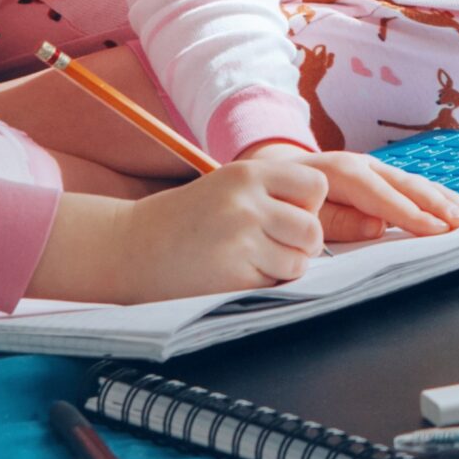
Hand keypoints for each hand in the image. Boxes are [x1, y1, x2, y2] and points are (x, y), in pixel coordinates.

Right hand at [31, 158, 330, 303]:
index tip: (286, 214)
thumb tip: (329, 218)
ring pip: (299, 262)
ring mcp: (240, 240)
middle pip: (313, 230)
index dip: (308, 206)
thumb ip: (274, 193)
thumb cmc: (186, 219)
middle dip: (300, 244)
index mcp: (248, 173)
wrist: (129, 247)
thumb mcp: (229, 187)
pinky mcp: (233, 277)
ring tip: (247, 259)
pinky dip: (261, 285)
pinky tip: (231, 274)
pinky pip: (274, 285)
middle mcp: (247, 203)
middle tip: (267, 245)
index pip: (317, 186)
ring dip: (282, 268)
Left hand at [272, 148, 458, 242]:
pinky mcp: (387, 178)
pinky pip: (418, 187)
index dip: (412, 214)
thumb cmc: (291, 199)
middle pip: (409, 186)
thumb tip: (377, 227)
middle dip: (439, 205)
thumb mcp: (305, 212)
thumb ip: (339, 221)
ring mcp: (380, 170)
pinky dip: (443, 198)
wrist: (280, 173)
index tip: (437, 229)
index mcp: (343, 173)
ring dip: (448, 201)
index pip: (384, 197)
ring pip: (420, 184)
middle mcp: (367, 166)